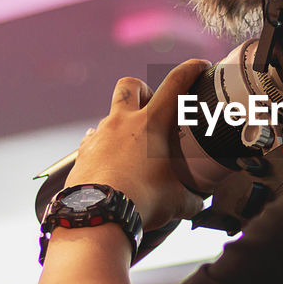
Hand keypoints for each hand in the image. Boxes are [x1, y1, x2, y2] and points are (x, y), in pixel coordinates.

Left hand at [66, 59, 208, 230]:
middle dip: (143, 90)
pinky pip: (94, 142)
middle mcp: (122, 123)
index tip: (199, 66)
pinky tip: (112, 166)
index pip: (175, 84)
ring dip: (122, 126)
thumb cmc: (141, 202)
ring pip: (110, 116)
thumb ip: (193, 197)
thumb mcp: (178, 201)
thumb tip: (199, 202)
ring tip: (134, 149)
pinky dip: (105, 148)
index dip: (190, 70)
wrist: (97, 217)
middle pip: (130, 85)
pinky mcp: (83, 154)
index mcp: (152, 124)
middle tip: (153, 109)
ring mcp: (99, 137)